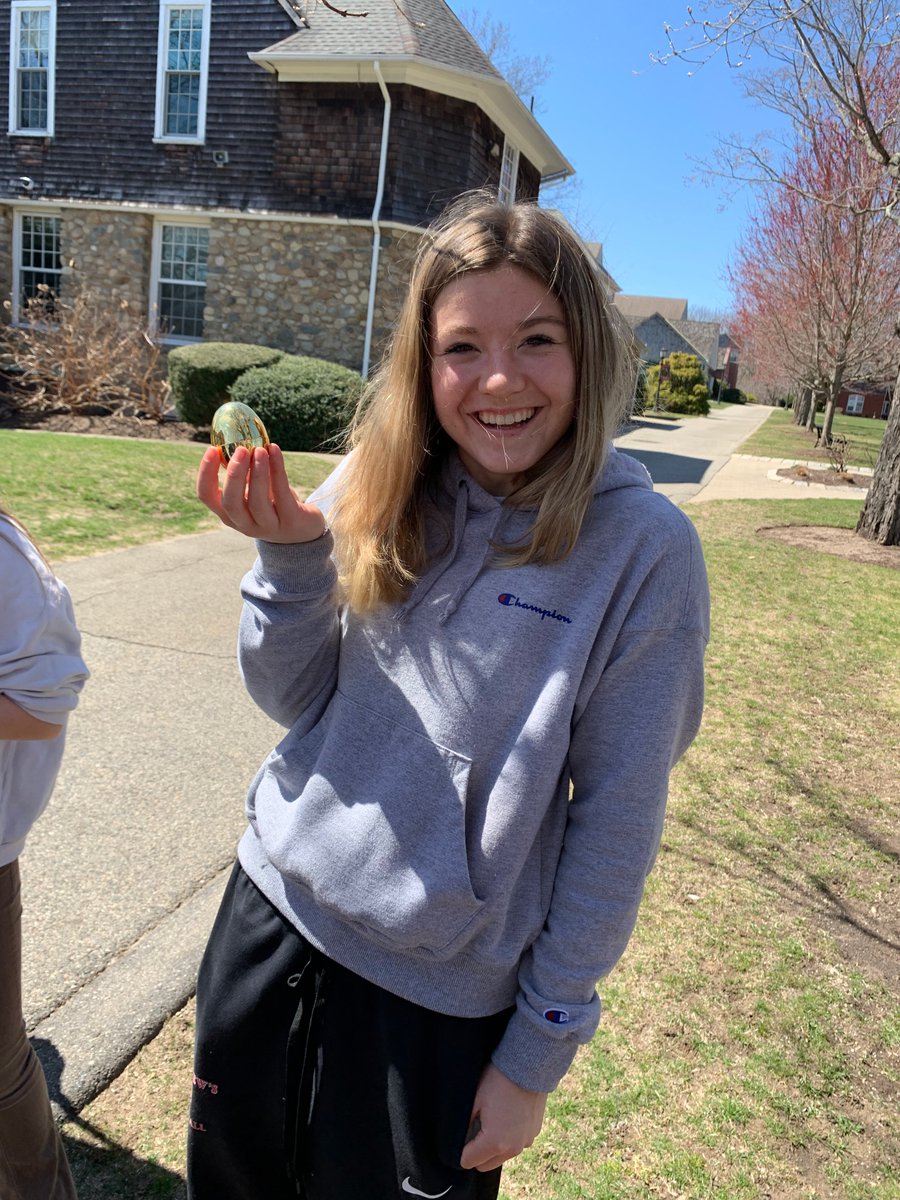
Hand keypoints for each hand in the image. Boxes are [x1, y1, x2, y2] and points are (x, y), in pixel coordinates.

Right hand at [197, 444, 326, 542]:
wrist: (303, 530)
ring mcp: (268, 527)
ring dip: (258, 473)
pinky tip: (275, 451)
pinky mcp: (291, 522)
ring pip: (258, 502)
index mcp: (229, 514)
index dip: (205, 473)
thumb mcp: (253, 491)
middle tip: (240, 449)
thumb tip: (237, 438)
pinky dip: (277, 470)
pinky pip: (282, 494)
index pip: (207, 496)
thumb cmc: (272, 504)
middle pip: (231, 503)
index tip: (212, 449)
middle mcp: (244, 524)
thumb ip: (243, 473)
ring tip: (261, 450)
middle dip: (234, 475)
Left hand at [460, 1063, 546, 1172]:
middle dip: (477, 1153)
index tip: (460, 1137)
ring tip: (492, 1120)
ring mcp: (526, 1142)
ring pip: (502, 1156)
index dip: (460, 1150)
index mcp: (494, 1143)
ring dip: (494, 1147)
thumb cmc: (498, 1081)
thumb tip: (458, 1139)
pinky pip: (516, 1144)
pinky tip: (508, 1116)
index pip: (468, 1161)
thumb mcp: (474, 1101)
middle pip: (485, 1165)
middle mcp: (512, 1149)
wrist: (528, 1066)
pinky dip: (509, 1137)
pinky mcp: (535, 1133)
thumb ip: (464, 1126)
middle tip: (474, 1129)